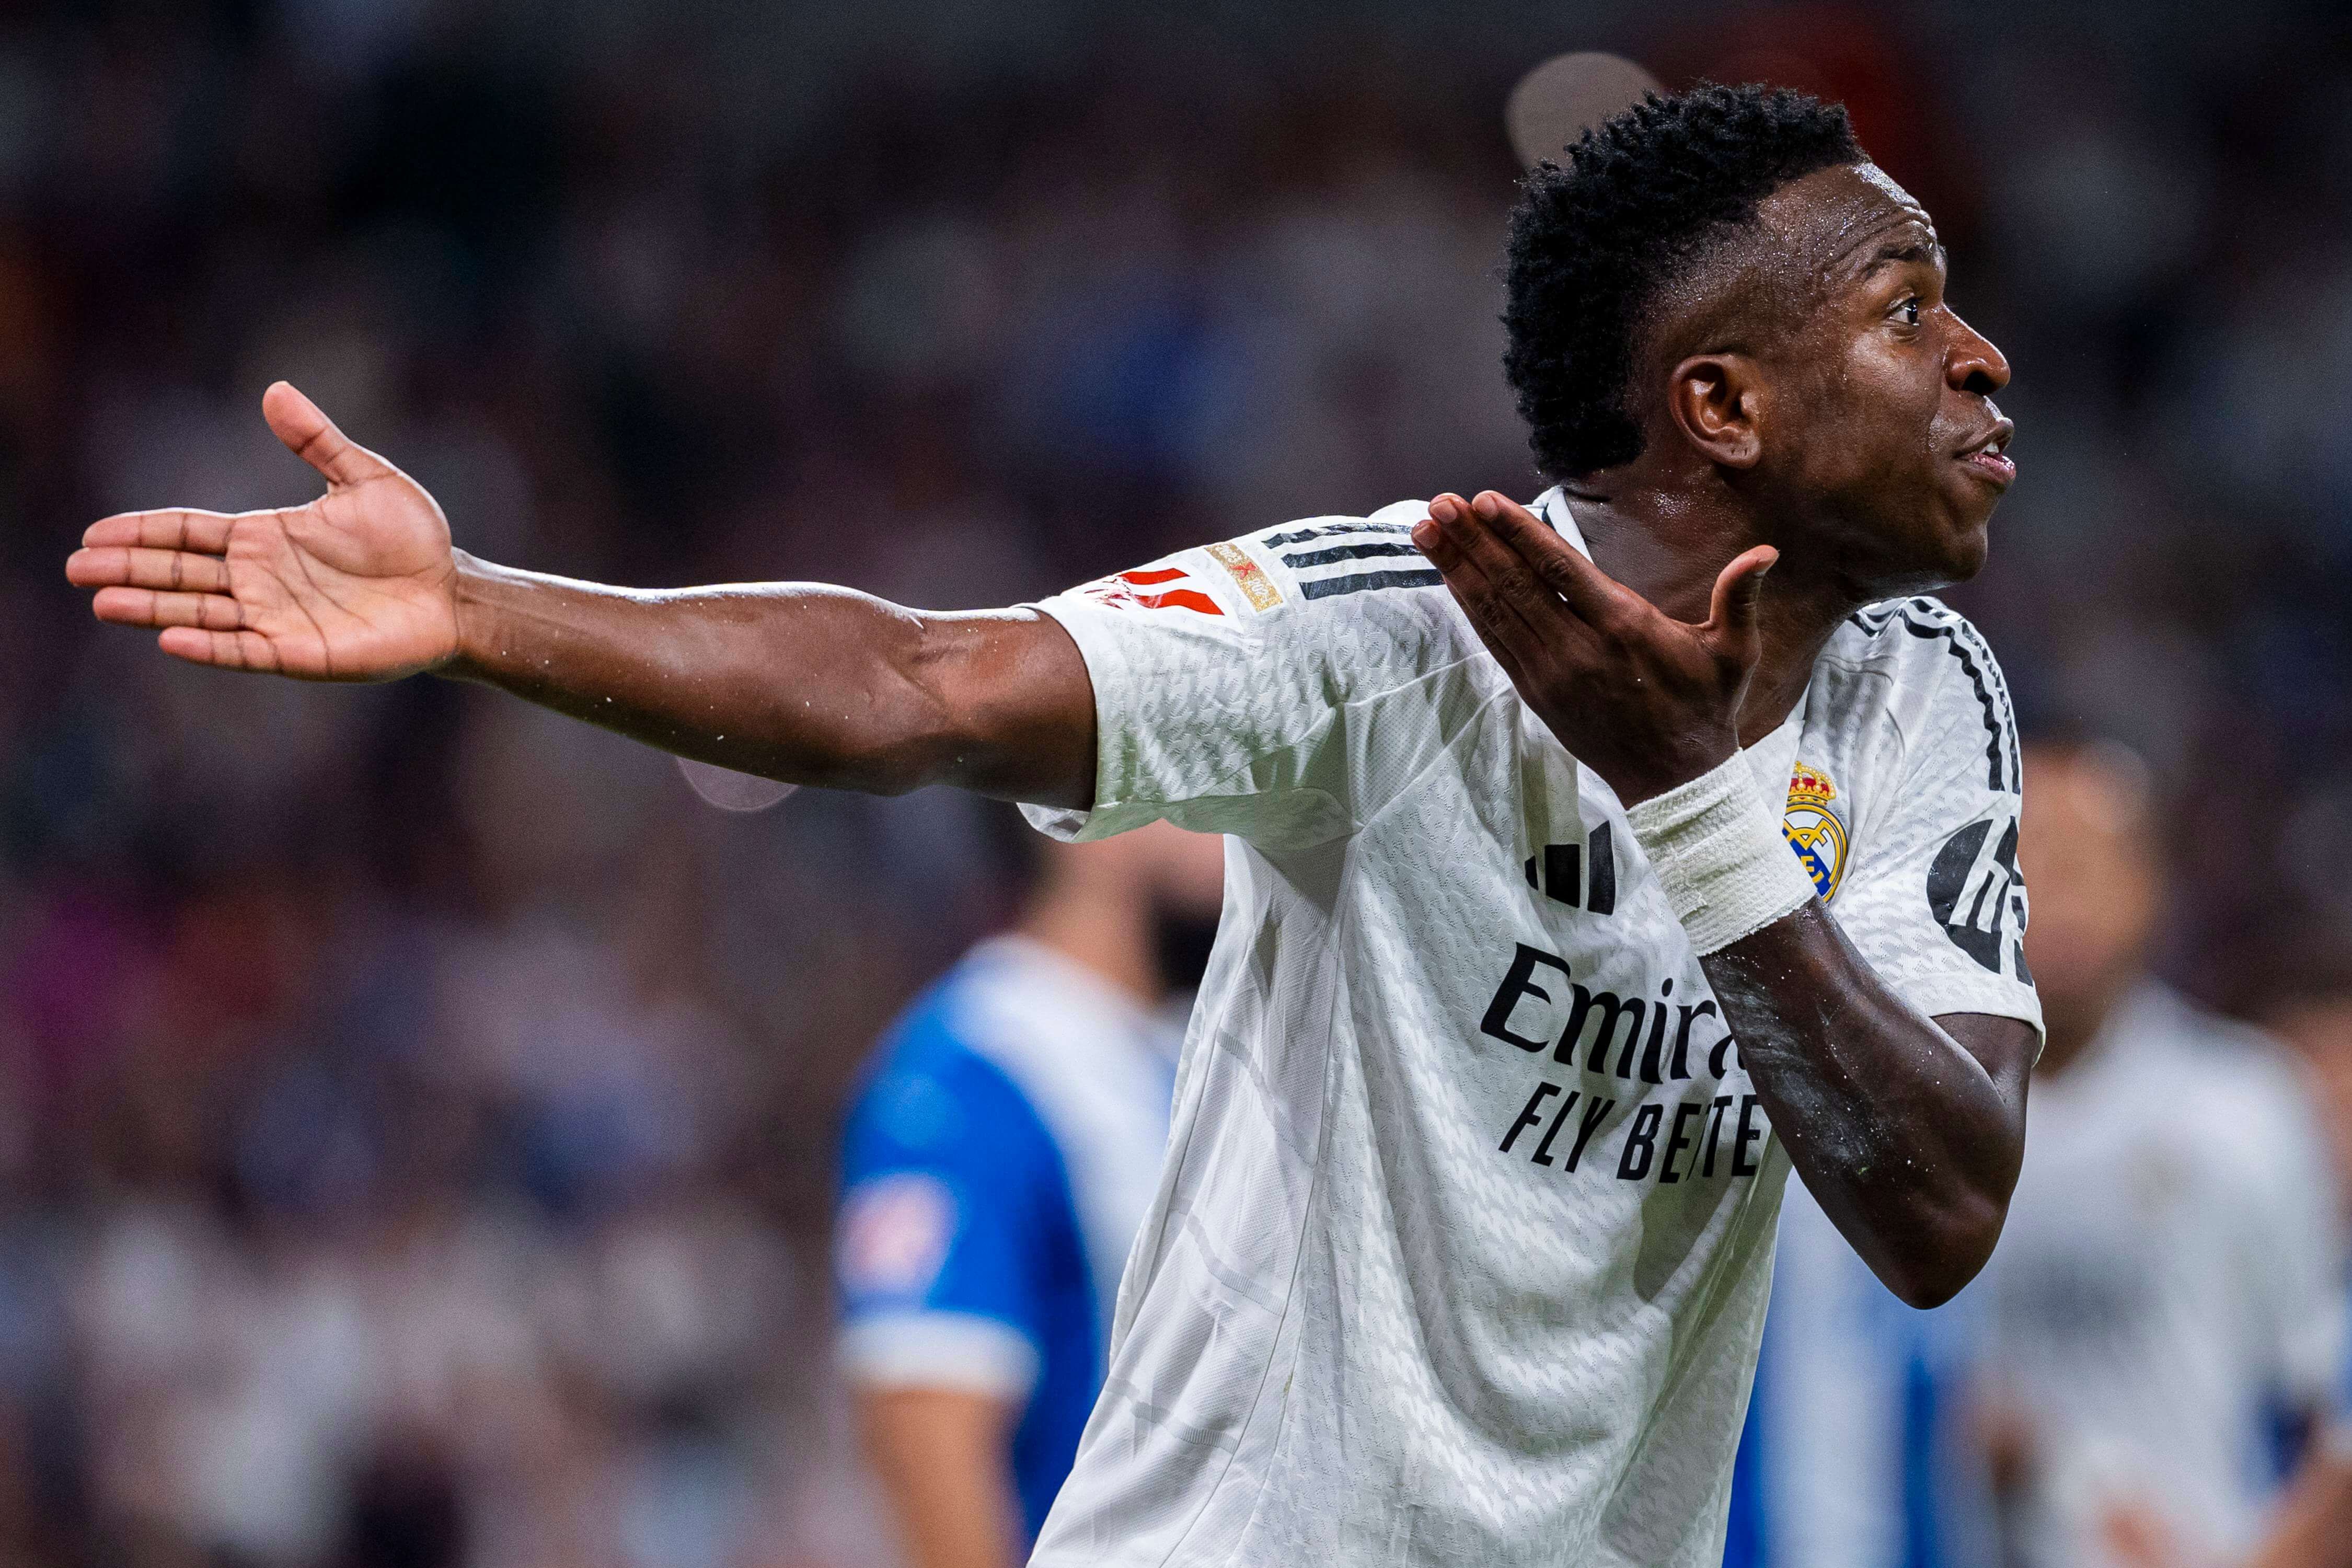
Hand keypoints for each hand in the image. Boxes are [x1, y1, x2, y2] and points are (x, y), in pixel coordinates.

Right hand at [66, 383, 459, 680]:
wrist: (453, 592)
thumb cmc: (413, 539)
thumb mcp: (366, 478)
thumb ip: (317, 441)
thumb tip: (275, 390)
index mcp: (265, 538)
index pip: (188, 534)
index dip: (142, 533)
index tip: (94, 534)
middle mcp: (260, 579)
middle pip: (180, 574)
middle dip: (129, 571)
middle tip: (76, 569)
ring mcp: (276, 617)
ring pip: (199, 613)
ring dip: (152, 609)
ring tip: (103, 603)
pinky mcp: (300, 652)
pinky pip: (244, 650)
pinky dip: (209, 647)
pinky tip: (172, 640)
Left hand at [1412, 490, 1775, 803]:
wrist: (1675, 780)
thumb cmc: (1705, 708)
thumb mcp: (1734, 653)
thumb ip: (1739, 599)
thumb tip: (1765, 552)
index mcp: (1623, 628)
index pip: (1559, 570)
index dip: (1518, 534)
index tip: (1484, 501)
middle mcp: (1578, 648)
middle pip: (1515, 585)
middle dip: (1473, 541)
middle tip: (1439, 504)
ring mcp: (1551, 673)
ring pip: (1496, 611)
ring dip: (1458, 568)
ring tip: (1427, 529)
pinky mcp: (1535, 692)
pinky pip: (1494, 641)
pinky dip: (1468, 607)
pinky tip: (1449, 577)